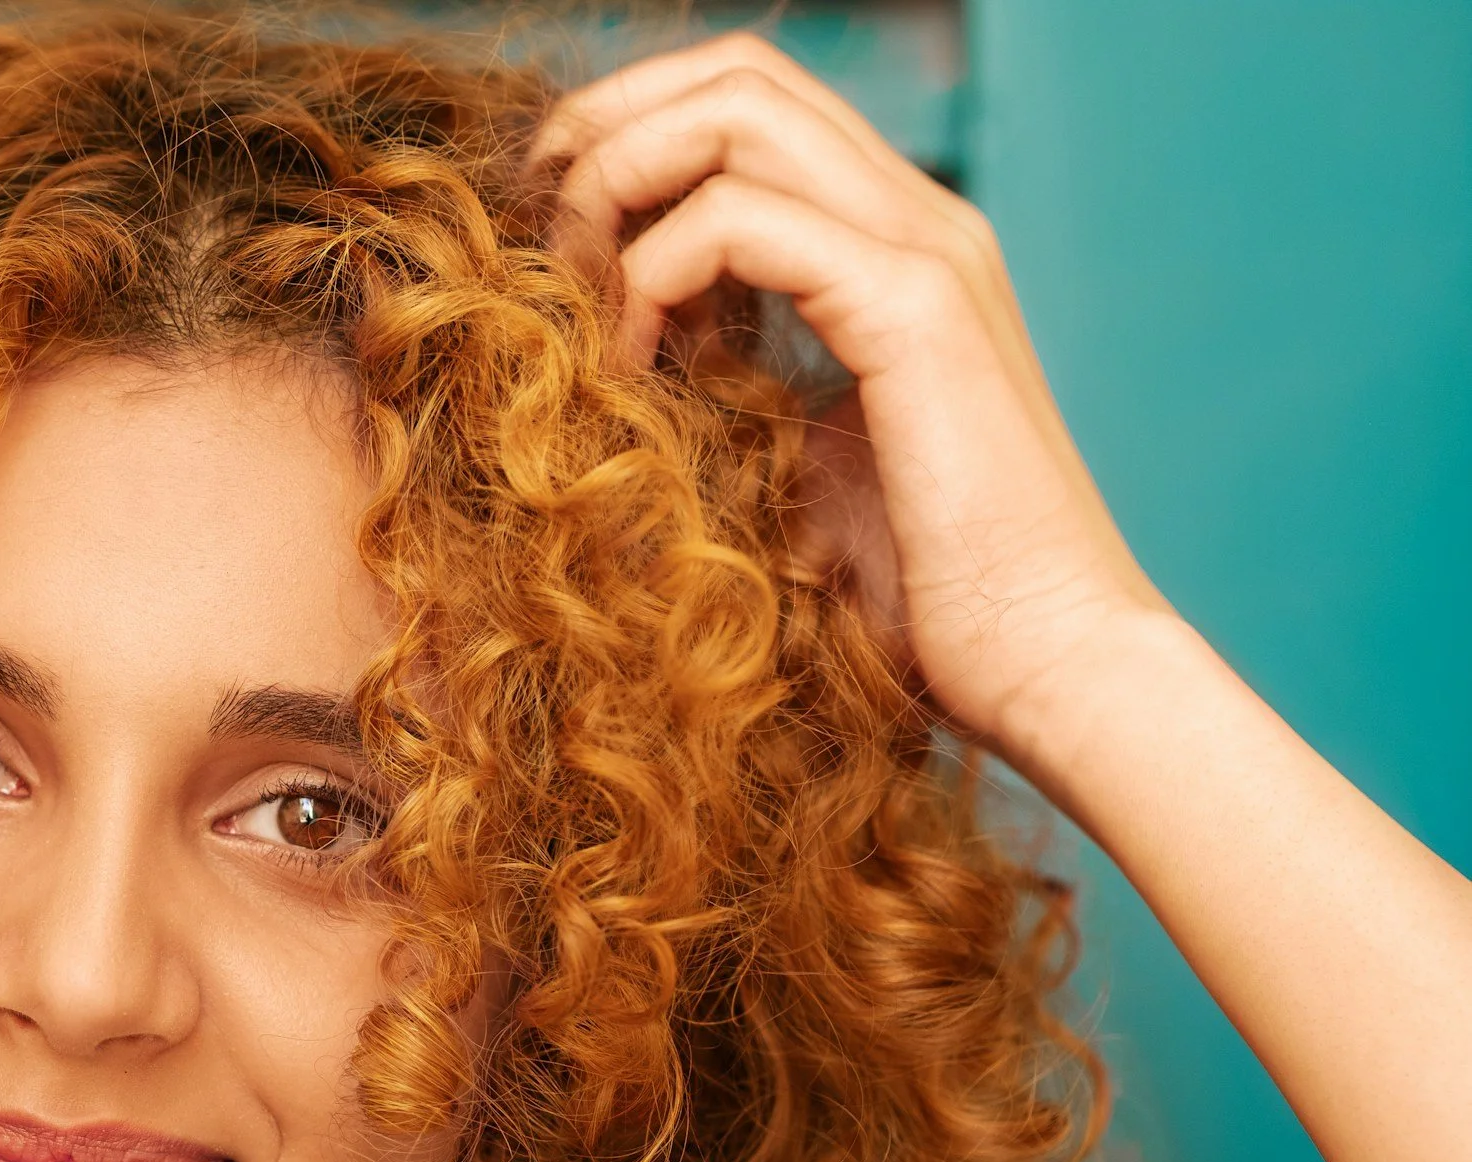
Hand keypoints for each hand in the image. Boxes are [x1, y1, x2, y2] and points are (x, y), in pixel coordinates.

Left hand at [535, 34, 1173, 755]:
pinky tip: (624, 368)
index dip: (631, 130)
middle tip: (533, 224)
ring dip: (618, 184)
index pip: (751, 104)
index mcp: (896, 246)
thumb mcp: (793, 457)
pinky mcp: (914, 309)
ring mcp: (926, 251)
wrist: (1047, 668)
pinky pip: (738, 221)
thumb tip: (622, 349)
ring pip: (736, 114)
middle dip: (607, 126)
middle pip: (738, 75)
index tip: (549, 225)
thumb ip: (728, 375)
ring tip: (568, 293)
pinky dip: (649, 277)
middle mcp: (921, 220)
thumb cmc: (925, 599)